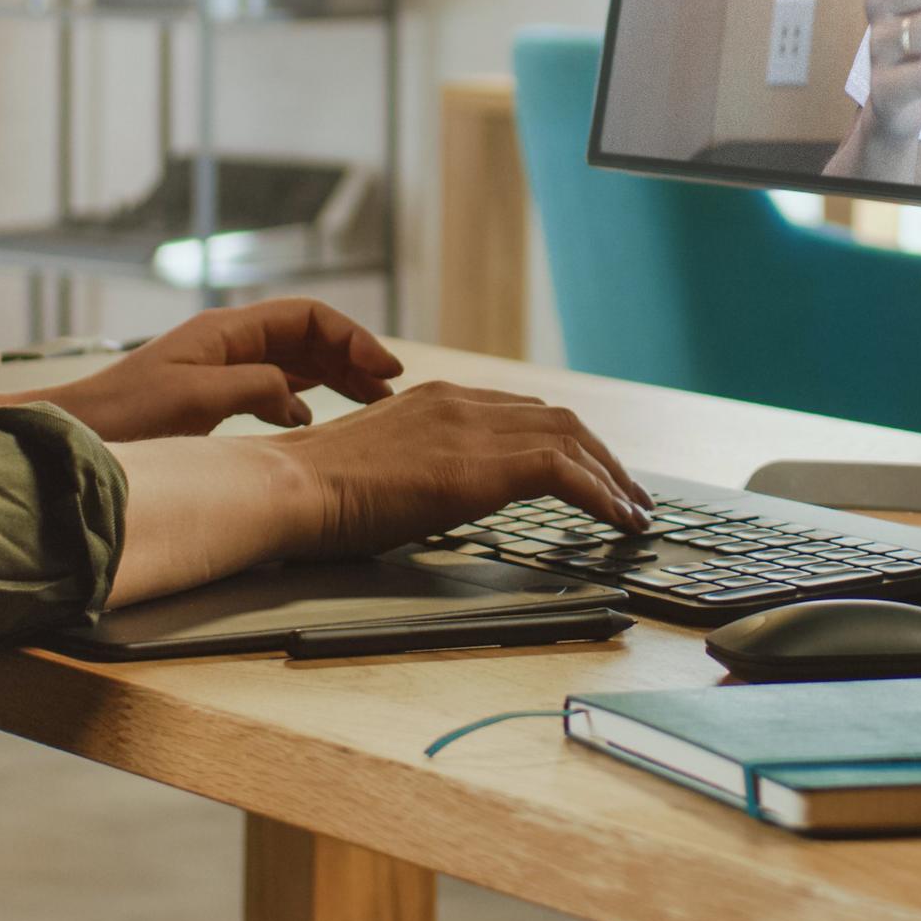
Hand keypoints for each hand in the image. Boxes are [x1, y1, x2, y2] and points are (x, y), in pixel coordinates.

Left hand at [46, 299, 402, 440]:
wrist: (71, 437)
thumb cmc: (121, 417)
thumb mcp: (193, 401)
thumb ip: (254, 389)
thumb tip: (300, 400)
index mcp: (226, 331)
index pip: (308, 317)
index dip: (352, 337)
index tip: (385, 369)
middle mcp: (227, 342)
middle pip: (308, 337)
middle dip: (354, 357)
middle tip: (391, 390)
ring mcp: (220, 368)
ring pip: (296, 362)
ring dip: (336, 378)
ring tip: (373, 403)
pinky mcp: (211, 396)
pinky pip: (275, 387)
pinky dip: (306, 398)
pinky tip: (319, 420)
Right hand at [267, 379, 651, 557]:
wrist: (285, 487)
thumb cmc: (313, 493)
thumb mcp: (381, 468)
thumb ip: (422, 467)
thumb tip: (443, 493)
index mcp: (438, 399)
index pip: (525, 411)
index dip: (569, 442)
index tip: (591, 473)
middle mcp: (461, 402)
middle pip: (560, 418)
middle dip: (604, 458)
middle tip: (630, 495)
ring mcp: (470, 428)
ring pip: (572, 439)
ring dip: (613, 478)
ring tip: (635, 512)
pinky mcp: (478, 465)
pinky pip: (563, 471)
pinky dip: (600, 495)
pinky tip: (617, 521)